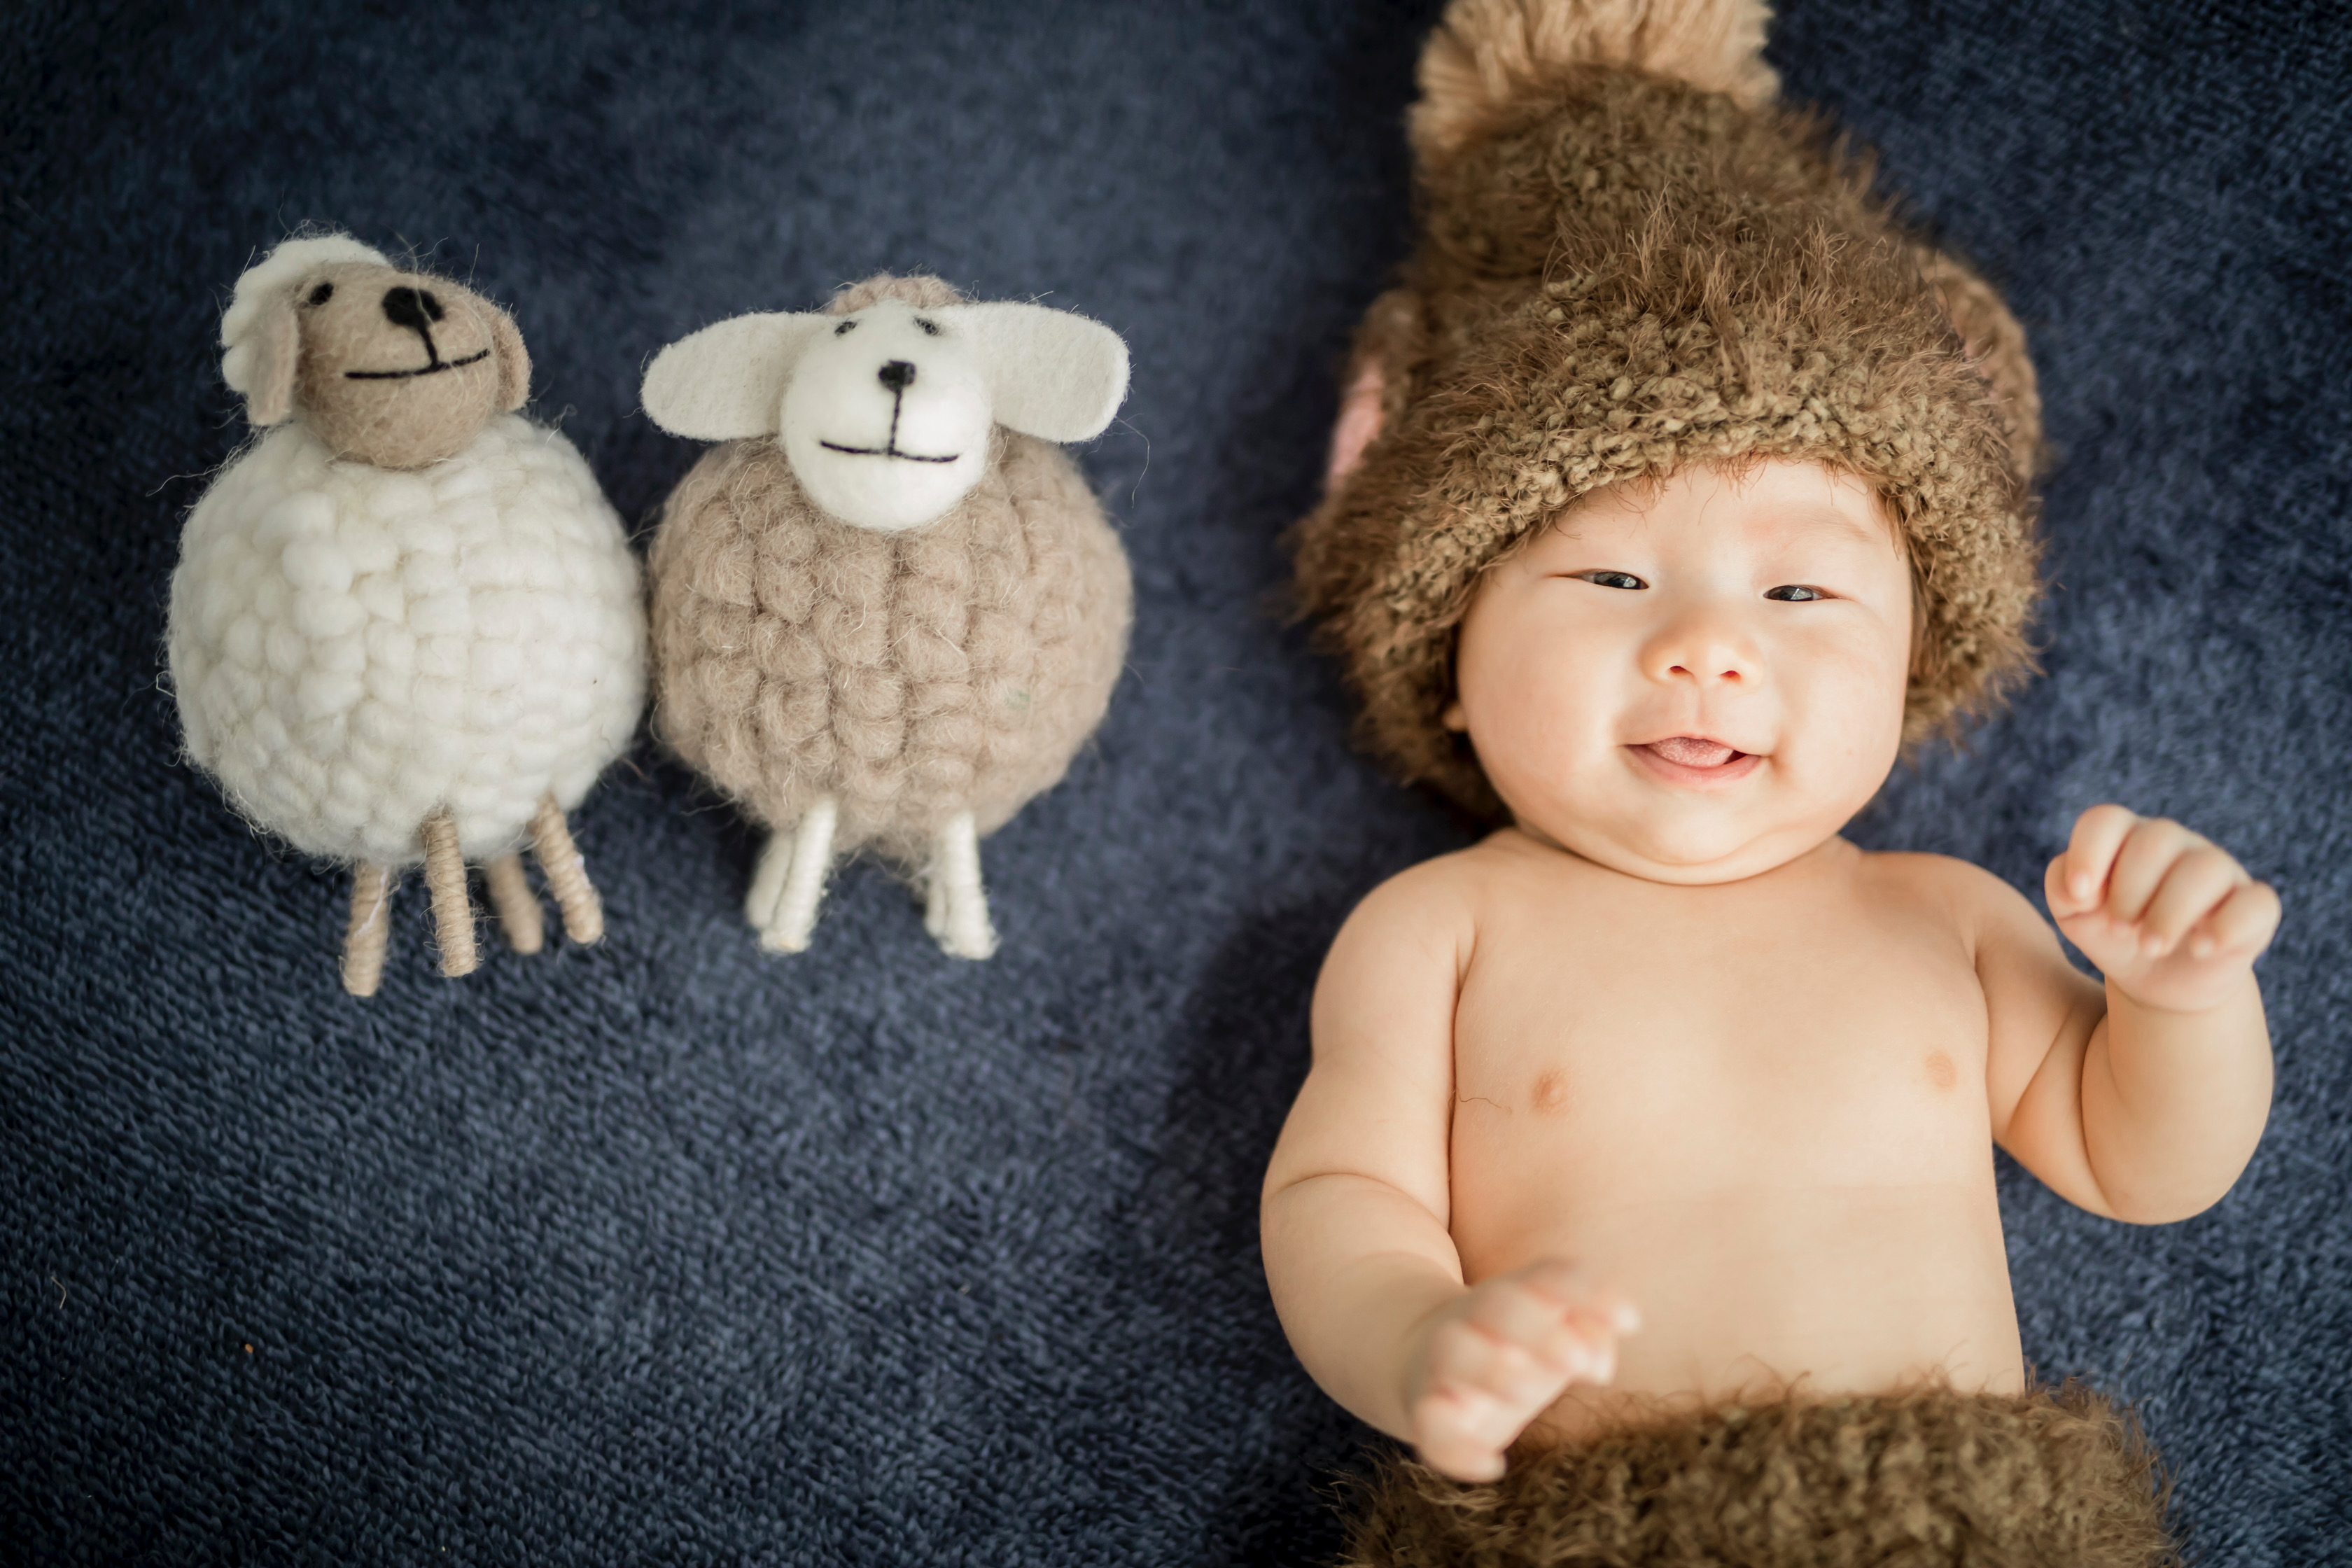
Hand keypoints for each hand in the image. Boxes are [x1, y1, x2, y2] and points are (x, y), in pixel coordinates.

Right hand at [1399, 1260, 1636, 1481]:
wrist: (1424, 1362)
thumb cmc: (1516, 1350)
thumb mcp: (1556, 1335)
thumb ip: (1591, 1336)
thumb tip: (1599, 1366)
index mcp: (1517, 1293)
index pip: (1551, 1277)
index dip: (1589, 1293)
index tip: (1632, 1322)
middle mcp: (1477, 1318)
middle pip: (1501, 1305)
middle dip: (1540, 1330)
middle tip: (1577, 1363)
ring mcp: (1445, 1362)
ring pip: (1456, 1351)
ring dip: (1492, 1369)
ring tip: (1528, 1394)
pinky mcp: (1425, 1410)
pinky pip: (1428, 1424)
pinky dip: (1456, 1447)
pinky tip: (1494, 1466)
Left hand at [2045, 805, 2279, 1012]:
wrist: (2154, 977)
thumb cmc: (2111, 931)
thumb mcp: (2073, 913)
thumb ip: (2061, 886)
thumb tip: (2081, 887)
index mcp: (2127, 837)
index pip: (2107, 820)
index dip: (2089, 853)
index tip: (2080, 898)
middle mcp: (2175, 845)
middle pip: (2154, 841)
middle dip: (2129, 892)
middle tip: (2120, 929)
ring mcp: (2219, 872)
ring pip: (2206, 868)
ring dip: (2170, 913)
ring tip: (2150, 946)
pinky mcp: (2253, 907)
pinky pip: (2256, 903)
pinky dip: (2227, 927)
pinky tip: (2201, 948)